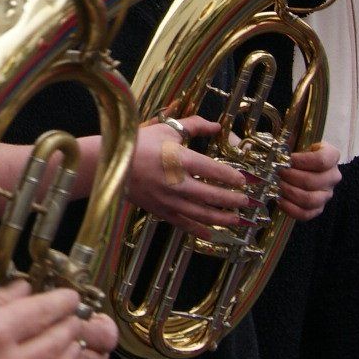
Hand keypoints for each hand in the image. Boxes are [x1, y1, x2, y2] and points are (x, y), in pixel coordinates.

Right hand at [126, 117, 250, 240]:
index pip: (214, 170)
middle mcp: (176, 183)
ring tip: (237, 219)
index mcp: (179, 160)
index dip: (232, 177)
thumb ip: (193, 126)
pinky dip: (198, 230)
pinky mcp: (160, 210)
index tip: (244, 180)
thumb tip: (216, 125)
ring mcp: (168, 200)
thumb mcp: (166, 129)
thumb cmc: (138, 144)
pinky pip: (183, 224)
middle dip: (233, 200)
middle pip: (212, 195)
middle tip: (247, 202)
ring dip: (222, 218)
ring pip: (201, 213)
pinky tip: (211, 233)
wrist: (110, 165)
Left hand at [276, 141, 339, 219]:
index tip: (286, 159)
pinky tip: (279, 200)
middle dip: (289, 177)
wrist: (300, 166)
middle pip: (312, 181)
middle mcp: (333, 177)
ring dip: (289, 192)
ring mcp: (326, 194)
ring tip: (276, 185)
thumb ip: (287, 140)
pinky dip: (289, 208)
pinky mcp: (318, 208)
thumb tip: (274, 148)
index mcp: (332, 157)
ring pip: (309, 199)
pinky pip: (305, 214)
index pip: (322, 160)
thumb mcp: (296, 140)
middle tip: (276, 173)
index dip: (301, 161)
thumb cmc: (297, 152)